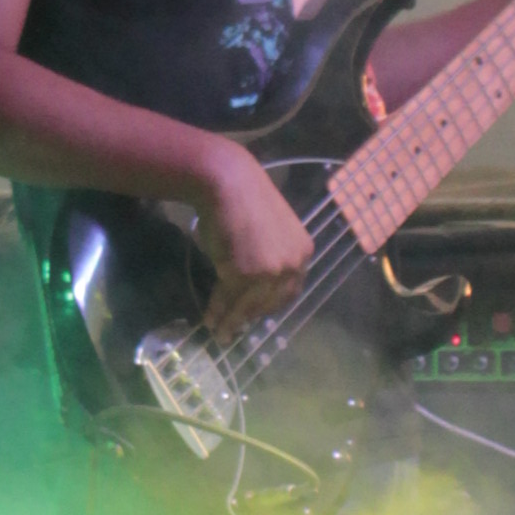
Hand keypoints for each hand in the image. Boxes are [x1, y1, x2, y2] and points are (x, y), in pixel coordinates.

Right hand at [182, 145, 313, 337]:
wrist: (227, 182)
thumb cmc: (243, 200)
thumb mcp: (269, 231)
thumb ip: (270, 257)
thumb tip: (254, 285)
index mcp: (303, 252)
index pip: (290, 290)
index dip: (270, 305)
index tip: (255, 314)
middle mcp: (293, 264)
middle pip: (272, 303)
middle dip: (251, 318)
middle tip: (235, 329)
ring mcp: (270, 271)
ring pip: (249, 306)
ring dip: (232, 322)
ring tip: (220, 332)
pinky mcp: (245, 274)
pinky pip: (229, 299)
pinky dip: (217, 311)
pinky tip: (210, 318)